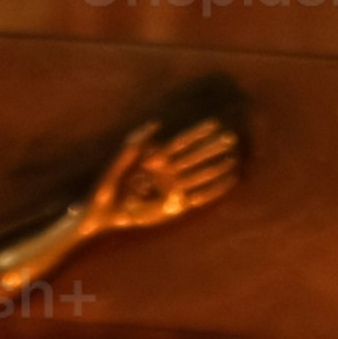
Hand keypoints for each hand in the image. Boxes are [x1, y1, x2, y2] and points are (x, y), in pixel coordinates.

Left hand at [91, 108, 247, 235]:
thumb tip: (154, 124)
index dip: (198, 133)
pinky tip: (226, 184)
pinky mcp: (175, 207)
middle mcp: (167, 173)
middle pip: (195, 158)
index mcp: (156, 159)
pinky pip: (198, 197)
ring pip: (200, 176)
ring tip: (233, 160)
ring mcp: (172, 189)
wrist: (105, 213)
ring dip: (216, 168)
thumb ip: (134, 145)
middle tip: (230, 139)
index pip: (182, 143)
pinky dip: (213, 191)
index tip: (214, 124)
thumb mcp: (118, 163)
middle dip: (212, 149)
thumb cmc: (107, 187)